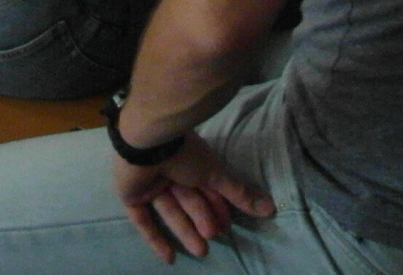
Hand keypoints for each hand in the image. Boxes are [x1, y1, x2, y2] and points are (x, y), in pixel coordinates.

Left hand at [113, 133, 272, 263]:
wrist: (147, 143)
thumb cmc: (184, 153)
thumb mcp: (216, 173)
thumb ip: (239, 193)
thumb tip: (270, 208)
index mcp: (190, 162)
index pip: (206, 189)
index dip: (217, 207)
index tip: (227, 226)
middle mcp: (170, 172)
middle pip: (188, 202)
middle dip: (202, 220)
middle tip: (213, 237)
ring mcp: (150, 184)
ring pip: (170, 212)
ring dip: (185, 231)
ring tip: (201, 251)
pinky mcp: (132, 196)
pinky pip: (144, 221)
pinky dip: (156, 239)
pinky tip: (169, 258)